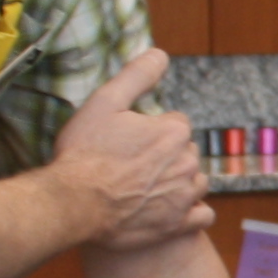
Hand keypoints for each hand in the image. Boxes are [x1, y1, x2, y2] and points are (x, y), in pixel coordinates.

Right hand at [54, 49, 209, 249]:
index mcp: (174, 131)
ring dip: (179, 184)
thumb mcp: (104, 103)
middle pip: (186, 153)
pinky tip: (170, 210)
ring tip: (148, 188)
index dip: (153, 131)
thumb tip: (160, 54)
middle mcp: (188, 162)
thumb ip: (136, 76)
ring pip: (196, 183)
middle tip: (134, 166)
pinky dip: (191, 213)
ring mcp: (186, 195)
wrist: (74, 203)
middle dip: (167, 157)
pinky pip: (203, 215)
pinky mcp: (181, 223)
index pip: (176, 124)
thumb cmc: (85, 152)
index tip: (132, 141)